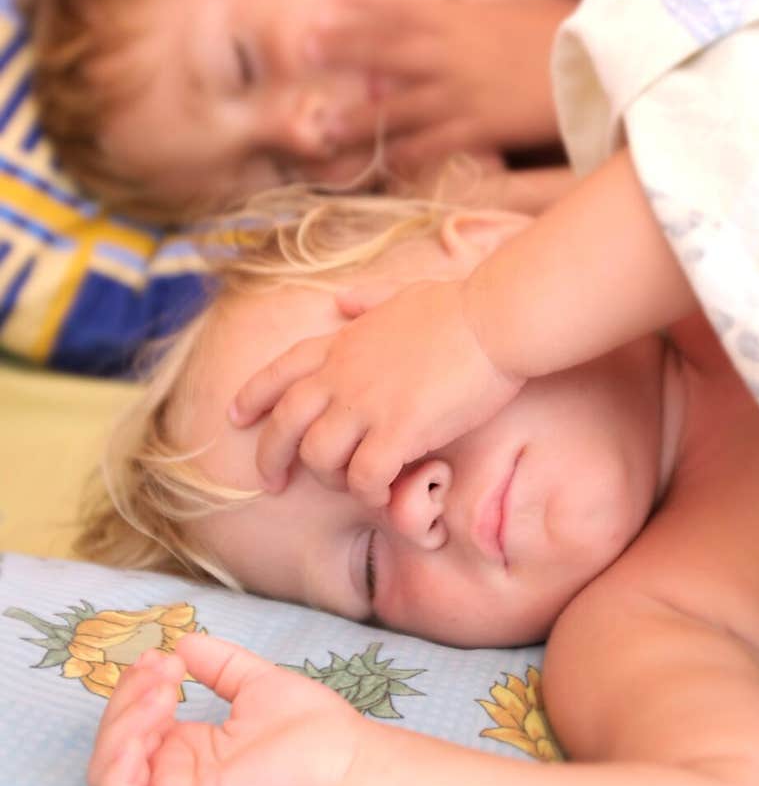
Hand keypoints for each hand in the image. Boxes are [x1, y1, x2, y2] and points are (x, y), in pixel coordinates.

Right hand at [88, 636, 359, 785]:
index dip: (133, 691)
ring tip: (161, 692)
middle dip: (125, 700)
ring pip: (105, 778)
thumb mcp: (254, 684)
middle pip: (112, 749)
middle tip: (162, 668)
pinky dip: (117, 768)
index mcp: (189, 754)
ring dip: (119, 726)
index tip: (162, 655)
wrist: (343, 758)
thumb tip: (182, 643)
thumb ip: (217, 666)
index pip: (132, 729)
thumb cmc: (311, 728)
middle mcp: (176, 782)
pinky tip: (149, 727)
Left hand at [229, 278, 523, 505]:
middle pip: (285, 424)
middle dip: (270, 457)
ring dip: (330, 478)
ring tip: (353, 484)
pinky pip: (364, 478)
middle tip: (271, 483)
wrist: (496, 317)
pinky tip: (385, 493)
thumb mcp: (401, 293)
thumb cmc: (459, 304)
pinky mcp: (398, 431)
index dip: (252, 395)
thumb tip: (343, 299)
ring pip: (319, 458)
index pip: (280, 370)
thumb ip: (368, 299)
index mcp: (342, 343)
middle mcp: (343, 375)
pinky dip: (368, 492)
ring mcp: (367, 404)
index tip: (235, 416)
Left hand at [306, 0, 570, 168]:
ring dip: (359, 118)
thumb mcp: (517, 8)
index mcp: (462, 16)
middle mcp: (452, 51)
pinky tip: (385, 166)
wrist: (602, 62)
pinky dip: (408, 155)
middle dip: (343, 47)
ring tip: (324, 128)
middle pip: (385, 47)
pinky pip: (434, 144)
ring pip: (398, 105)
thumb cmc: (566, 32)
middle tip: (304, 49)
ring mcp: (462, 90)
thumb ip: (481, 5)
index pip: (402, 0)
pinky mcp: (481, 126)